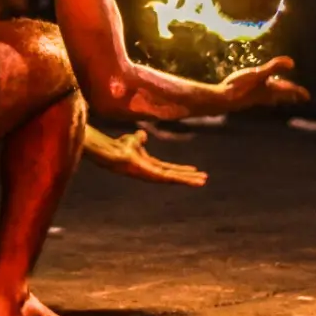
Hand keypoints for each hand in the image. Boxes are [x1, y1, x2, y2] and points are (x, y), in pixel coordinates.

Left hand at [84, 128, 207, 187]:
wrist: (112, 152)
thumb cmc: (119, 147)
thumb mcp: (133, 140)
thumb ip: (139, 139)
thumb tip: (142, 134)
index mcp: (149, 164)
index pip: (168, 168)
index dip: (181, 168)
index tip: (194, 169)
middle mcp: (153, 172)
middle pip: (174, 175)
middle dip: (188, 176)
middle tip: (203, 179)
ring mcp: (153, 175)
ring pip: (174, 178)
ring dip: (188, 180)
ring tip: (202, 181)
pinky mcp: (154, 176)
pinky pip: (171, 178)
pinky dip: (183, 179)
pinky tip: (193, 180)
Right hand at [217, 56, 308, 110]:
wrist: (223, 99)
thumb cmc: (241, 86)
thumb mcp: (258, 74)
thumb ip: (273, 67)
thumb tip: (292, 62)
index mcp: (271, 90)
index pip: (288, 91)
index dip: (298, 92)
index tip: (307, 96)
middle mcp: (265, 96)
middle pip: (281, 96)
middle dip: (290, 95)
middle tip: (298, 97)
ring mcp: (256, 97)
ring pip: (272, 96)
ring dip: (279, 95)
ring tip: (282, 94)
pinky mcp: (247, 96)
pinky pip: (262, 95)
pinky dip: (267, 92)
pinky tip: (261, 90)